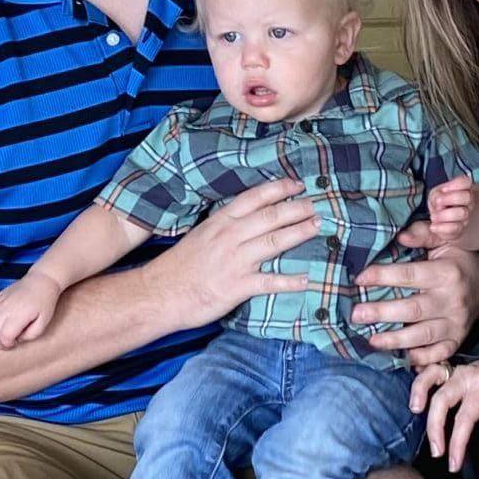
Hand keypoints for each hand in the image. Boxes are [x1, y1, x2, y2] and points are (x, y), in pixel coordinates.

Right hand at [0, 272, 60, 348]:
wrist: (40, 282)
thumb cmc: (44, 303)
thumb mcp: (44, 322)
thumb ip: (31, 335)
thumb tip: (16, 339)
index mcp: (20, 314)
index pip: (5, 335)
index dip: (7, 344)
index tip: (13, 344)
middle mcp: (6, 308)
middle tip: (4, 346)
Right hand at [160, 177, 317, 325]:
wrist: (160, 293)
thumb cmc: (180, 266)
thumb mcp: (201, 236)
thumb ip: (224, 226)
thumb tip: (246, 220)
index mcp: (220, 222)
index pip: (254, 198)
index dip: (279, 189)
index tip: (298, 184)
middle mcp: (230, 237)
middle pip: (270, 217)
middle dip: (297, 209)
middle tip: (318, 205)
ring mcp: (235, 261)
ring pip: (274, 242)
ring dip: (300, 233)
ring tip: (319, 228)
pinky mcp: (237, 286)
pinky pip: (269, 281)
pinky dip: (290, 281)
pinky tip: (307, 279)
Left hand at [352, 232, 478, 369]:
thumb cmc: (457, 261)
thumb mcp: (445, 242)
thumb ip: (423, 235)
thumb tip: (400, 235)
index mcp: (447, 273)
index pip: (410, 275)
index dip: (383, 277)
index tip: (359, 279)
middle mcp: (452, 300)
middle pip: (412, 310)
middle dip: (381, 313)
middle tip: (356, 315)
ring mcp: (456, 324)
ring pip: (422, 336)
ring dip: (394, 340)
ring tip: (371, 340)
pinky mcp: (457, 340)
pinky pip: (437, 354)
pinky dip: (419, 358)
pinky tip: (400, 357)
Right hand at [409, 357, 478, 471]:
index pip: (466, 416)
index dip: (457, 442)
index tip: (454, 461)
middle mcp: (469, 375)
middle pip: (442, 399)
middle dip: (435, 428)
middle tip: (437, 451)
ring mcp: (458, 370)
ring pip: (431, 377)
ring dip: (419, 393)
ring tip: (414, 412)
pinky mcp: (452, 370)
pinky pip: (431, 370)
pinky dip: (419, 380)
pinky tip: (414, 396)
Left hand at [424, 177, 473, 245]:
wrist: (440, 225)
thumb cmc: (439, 205)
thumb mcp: (435, 195)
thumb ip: (437, 194)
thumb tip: (438, 197)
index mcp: (462, 190)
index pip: (466, 182)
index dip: (456, 184)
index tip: (444, 189)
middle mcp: (467, 203)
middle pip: (467, 197)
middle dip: (450, 198)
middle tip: (437, 202)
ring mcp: (465, 218)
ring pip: (462, 213)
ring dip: (444, 214)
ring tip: (433, 216)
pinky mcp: (459, 231)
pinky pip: (455, 228)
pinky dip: (442, 227)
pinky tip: (433, 227)